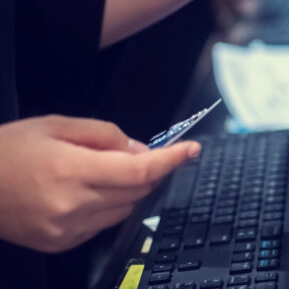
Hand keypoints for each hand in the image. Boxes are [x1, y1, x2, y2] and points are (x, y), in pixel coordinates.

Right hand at [0, 116, 198, 252]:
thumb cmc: (9, 150)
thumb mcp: (58, 125)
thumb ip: (107, 136)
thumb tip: (141, 149)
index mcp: (72, 170)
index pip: (140, 170)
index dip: (171, 160)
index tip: (191, 150)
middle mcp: (72, 204)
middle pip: (138, 190)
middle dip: (148, 170)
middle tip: (134, 153)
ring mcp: (66, 229)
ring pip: (125, 209)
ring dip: (128, 189)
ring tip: (99, 170)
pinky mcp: (60, 243)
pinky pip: (103, 224)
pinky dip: (107, 206)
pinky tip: (85, 191)